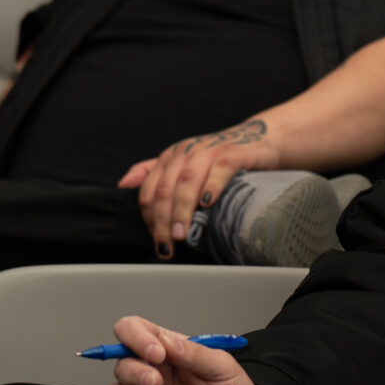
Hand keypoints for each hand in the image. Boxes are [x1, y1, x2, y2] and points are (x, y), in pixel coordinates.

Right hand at [106, 315, 276, 384]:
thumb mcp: (221, 367)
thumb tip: (164, 340)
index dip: (135, 337)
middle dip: (134, 373)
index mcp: (171, 351)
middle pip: (121, 363)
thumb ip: (192, 353)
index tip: (154, 353)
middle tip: (157, 383)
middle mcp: (155, 373)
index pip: (135, 331)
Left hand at [118, 118, 281, 258]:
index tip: (157, 241)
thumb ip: (152, 172)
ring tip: (182, 234)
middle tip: (167, 245)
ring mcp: (209, 151)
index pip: (149, 191)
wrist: (262, 139)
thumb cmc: (220, 158)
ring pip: (186, 182)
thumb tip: (122, 186)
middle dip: (162, 220)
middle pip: (164, 190)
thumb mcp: (183, 164)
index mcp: (170, 158)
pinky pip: (219, 169)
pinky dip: (211, 186)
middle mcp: (185, 152)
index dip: (149, 218)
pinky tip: (208, 204)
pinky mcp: (233, 152)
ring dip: (182, 210)